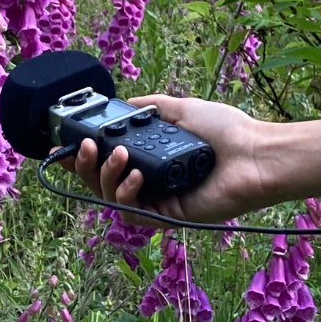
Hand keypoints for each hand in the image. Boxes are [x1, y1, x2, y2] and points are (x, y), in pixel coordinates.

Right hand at [54, 97, 320, 226]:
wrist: (255, 156)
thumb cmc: (227, 131)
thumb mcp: (181, 108)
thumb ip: (150, 107)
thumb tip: (124, 102)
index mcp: (150, 160)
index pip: (106, 163)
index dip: (81, 159)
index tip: (64, 147)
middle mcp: (150, 183)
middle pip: (99, 184)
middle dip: (84, 167)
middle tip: (87, 147)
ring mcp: (157, 202)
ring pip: (110, 200)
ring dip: (105, 177)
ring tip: (120, 157)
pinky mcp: (167, 219)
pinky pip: (133, 214)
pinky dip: (128, 195)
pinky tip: (137, 176)